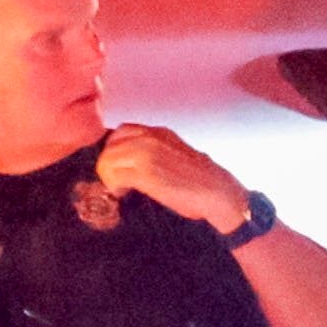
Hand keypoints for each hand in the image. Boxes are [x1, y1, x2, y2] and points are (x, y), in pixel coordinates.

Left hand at [89, 126, 255, 233]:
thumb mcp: (175, 155)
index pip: (121, 132)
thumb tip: (130, 164)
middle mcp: (151, 138)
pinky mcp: (147, 173)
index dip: (114, 151)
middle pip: (110, 145)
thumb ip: (154, 152)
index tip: (120, 168)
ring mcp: (148, 154)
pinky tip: (126, 194)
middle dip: (108, 165)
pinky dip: (115, 187)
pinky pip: (114, 176)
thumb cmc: (200, 180)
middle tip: (118, 182)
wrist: (218, 191)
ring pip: (107, 160)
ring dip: (109, 176)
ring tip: (122, 189)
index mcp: (159, 132)